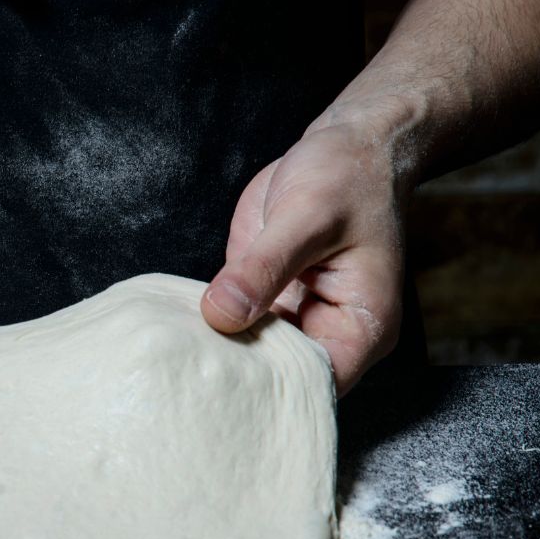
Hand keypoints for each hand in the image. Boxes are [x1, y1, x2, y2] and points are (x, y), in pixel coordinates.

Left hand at [200, 118, 409, 395]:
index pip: (318, 385)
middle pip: (282, 379)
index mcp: (362, 326)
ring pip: (254, 356)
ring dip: (220, 354)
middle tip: (188, 382)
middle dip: (239, 379)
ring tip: (177, 362)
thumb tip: (221, 314)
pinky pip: (236, 325)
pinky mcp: (267, 298)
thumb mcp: (306, 218)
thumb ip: (263, 268)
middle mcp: (330, 331)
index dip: (273, 392)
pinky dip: (211, 327)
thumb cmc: (347, 177)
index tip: (224, 388)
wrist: (346, 146)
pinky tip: (179, 330)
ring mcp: (296, 317)